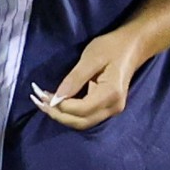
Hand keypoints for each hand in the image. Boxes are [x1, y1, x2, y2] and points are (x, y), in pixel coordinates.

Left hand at [34, 30, 148, 129]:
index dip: (60, 105)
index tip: (41, 94)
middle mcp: (113, 107)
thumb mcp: (91, 58)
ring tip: (43, 103)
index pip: (81, 109)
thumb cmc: (112, 47)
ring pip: (82, 122)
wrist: (132, 46)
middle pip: (80, 122)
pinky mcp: (107, 108)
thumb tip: (56, 98)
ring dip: (61, 116)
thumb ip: (74, 79)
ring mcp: (112, 110)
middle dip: (57, 114)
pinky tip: (56, 103)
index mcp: (111, 94)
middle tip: (37, 101)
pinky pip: (85, 116)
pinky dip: (69, 113)